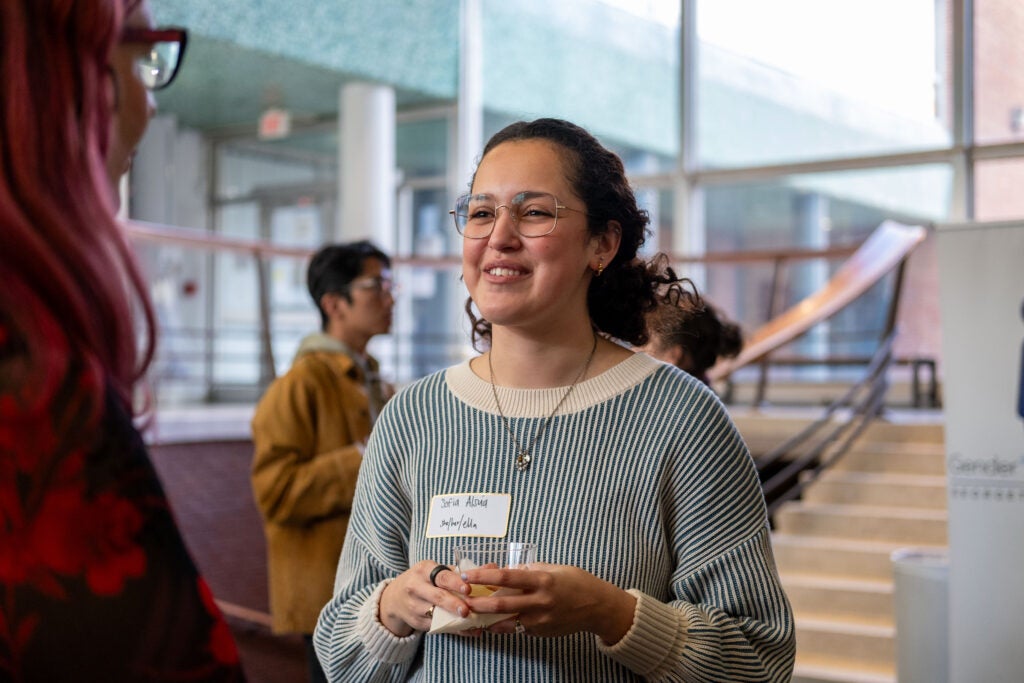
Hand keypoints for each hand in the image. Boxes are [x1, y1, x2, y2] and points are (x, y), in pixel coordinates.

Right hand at [378, 560, 471, 636]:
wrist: (395, 598)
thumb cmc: (422, 581)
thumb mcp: (432, 570)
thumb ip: (455, 572)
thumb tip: (486, 570)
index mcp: (423, 570)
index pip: (441, 577)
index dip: (455, 583)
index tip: (468, 589)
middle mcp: (416, 587)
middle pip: (438, 596)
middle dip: (454, 604)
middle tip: (467, 610)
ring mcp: (415, 606)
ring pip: (438, 614)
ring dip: (456, 619)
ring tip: (473, 622)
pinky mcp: (417, 622)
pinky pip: (437, 626)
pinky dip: (453, 629)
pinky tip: (467, 630)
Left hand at [460, 562, 636, 643]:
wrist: (598, 607)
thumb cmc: (577, 582)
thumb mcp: (555, 568)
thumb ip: (530, 570)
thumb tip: (506, 571)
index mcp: (543, 580)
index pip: (507, 578)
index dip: (485, 576)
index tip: (468, 575)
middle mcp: (540, 601)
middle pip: (501, 604)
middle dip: (477, 603)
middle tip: (461, 599)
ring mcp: (540, 620)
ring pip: (505, 621)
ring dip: (485, 618)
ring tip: (469, 613)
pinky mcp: (541, 632)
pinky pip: (517, 627)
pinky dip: (502, 624)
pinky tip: (490, 621)